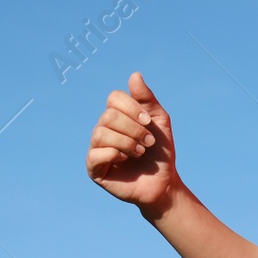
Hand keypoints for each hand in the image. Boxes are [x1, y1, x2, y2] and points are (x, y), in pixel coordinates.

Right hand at [85, 71, 177, 212]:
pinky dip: (115, 154)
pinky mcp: (94, 168)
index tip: (149, 122)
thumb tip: (134, 75)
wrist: (163, 182)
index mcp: (116, 116)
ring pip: (101, 133)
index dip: (133, 108)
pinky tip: (126, 160)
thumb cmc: (160, 152)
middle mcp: (103, 129)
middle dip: (133, 129)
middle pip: (109, 116)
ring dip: (127, 142)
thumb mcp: (159, 121)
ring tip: (140, 152)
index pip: (114, 98)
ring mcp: (96, 148)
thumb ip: (147, 99)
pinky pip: (95, 154)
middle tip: (148, 142)